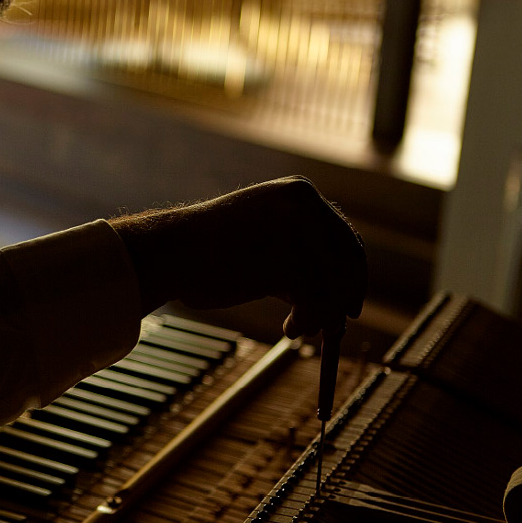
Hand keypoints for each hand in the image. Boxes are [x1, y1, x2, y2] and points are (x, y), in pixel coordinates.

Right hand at [109, 176, 366, 337]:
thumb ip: (297, 254)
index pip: (342, 237)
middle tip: (336, 326)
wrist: (170, 250)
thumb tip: (334, 292)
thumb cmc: (205, 250)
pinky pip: (317, 301)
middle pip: (347, 261)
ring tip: (299, 329)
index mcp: (298, 193)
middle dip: (343, 297)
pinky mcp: (288, 261)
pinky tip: (289, 329)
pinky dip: (308, 321)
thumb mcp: (260, 238)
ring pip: (334, 284)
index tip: (351, 301)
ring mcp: (298, 231)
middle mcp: (305, 205)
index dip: (352, 273)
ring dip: (321, 315)